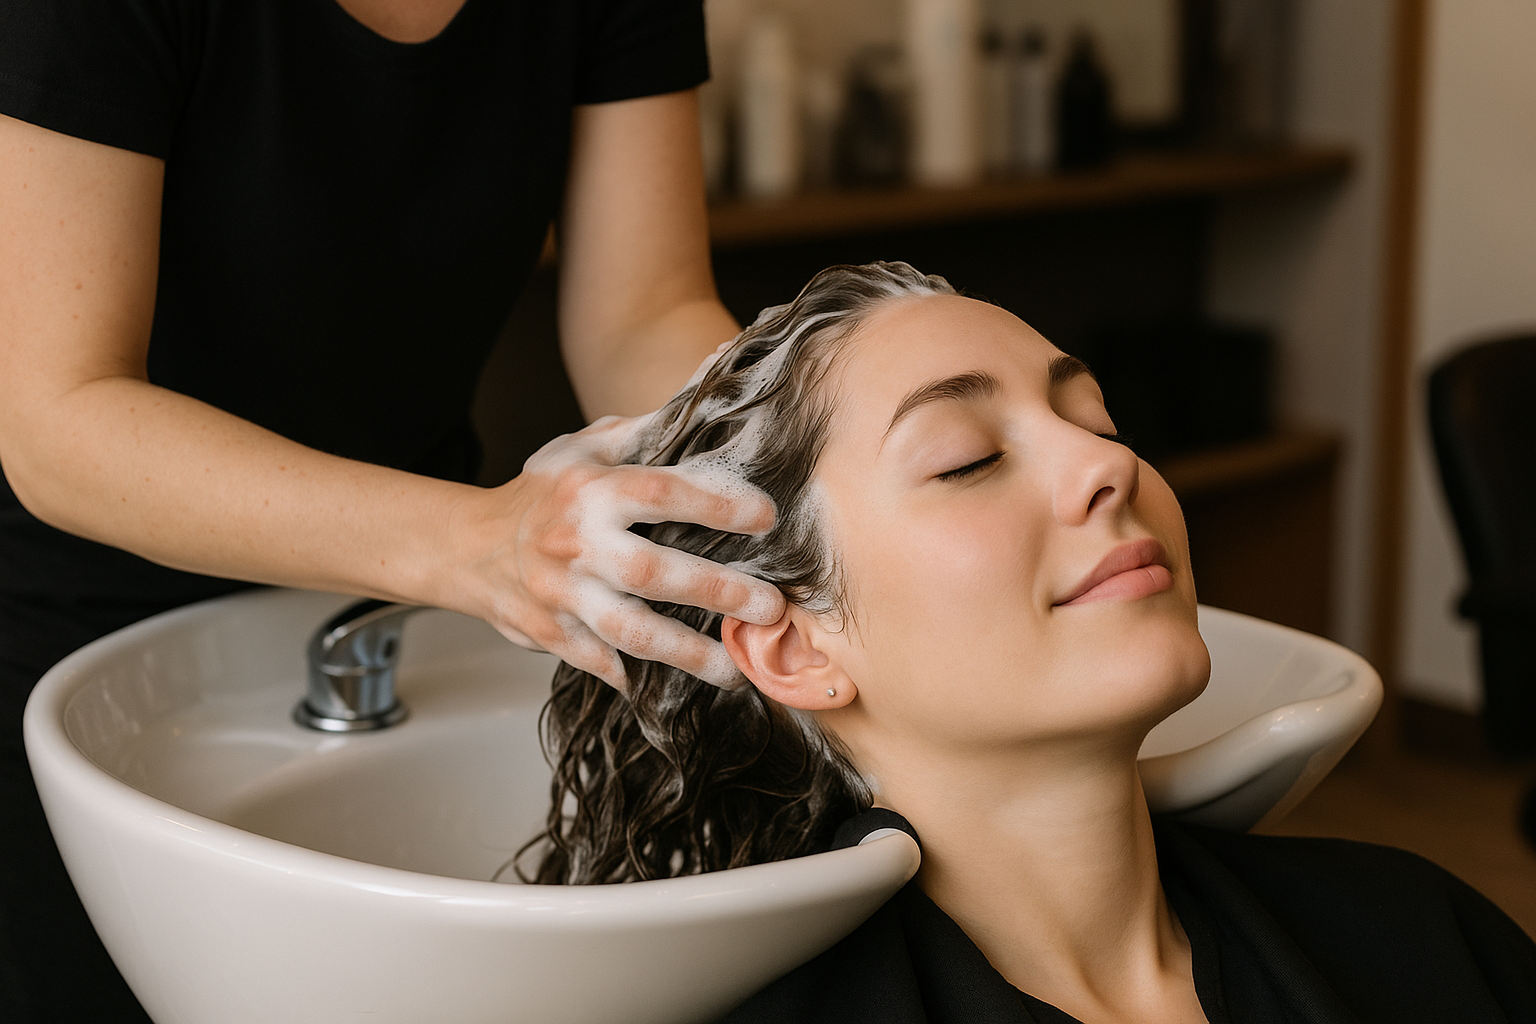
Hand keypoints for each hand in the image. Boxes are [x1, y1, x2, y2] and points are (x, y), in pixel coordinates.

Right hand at [459, 415, 785, 690]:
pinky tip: (675, 689)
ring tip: (734, 669)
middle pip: (652, 571)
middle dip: (716, 591)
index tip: (764, 517)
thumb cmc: (541, 495)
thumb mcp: (581, 448)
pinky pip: (601, 663)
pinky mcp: (553, 635)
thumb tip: (705, 397)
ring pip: (630, 631)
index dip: (715, 504)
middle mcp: (576, 544)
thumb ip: (642, 433)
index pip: (660, 493)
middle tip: (769, 606)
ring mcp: (562, 595)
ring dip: (687, 654)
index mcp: (589, 491)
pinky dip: (637, 677)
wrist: (468, 546)